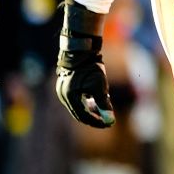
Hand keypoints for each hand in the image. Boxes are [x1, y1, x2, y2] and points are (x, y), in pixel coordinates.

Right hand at [55, 0, 115, 128]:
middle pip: (79, 113)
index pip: (83, 116)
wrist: (81, 49)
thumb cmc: (91, 67)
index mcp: (69, 97)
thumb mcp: (100, 86)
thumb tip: (110, 120)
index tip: (108, 124)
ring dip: (90, 109)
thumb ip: (104, 103)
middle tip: (106, 121)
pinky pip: (76, 98)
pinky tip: (96, 100)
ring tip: (103, 109)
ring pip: (78, 106)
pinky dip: (86, 101)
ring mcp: (62, 90)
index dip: (96, 122)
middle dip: (94, 117)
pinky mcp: (65, 85)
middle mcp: (63, 96)